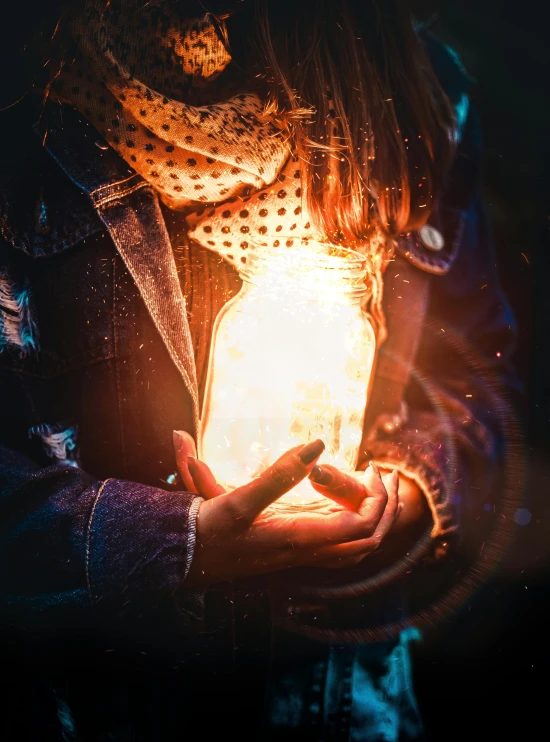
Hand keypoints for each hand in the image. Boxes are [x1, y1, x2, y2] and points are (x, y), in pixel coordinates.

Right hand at [173, 432, 399, 586]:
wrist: (184, 556)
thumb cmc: (209, 531)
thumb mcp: (240, 500)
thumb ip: (279, 474)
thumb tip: (316, 445)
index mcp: (301, 540)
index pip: (361, 527)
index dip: (376, 498)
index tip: (370, 467)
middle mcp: (307, 551)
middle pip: (368, 540)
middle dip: (386, 508)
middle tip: (387, 473)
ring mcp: (300, 552)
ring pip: (355, 547)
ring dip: (373, 518)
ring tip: (374, 485)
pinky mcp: (291, 547)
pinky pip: (337, 544)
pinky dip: (351, 523)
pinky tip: (341, 498)